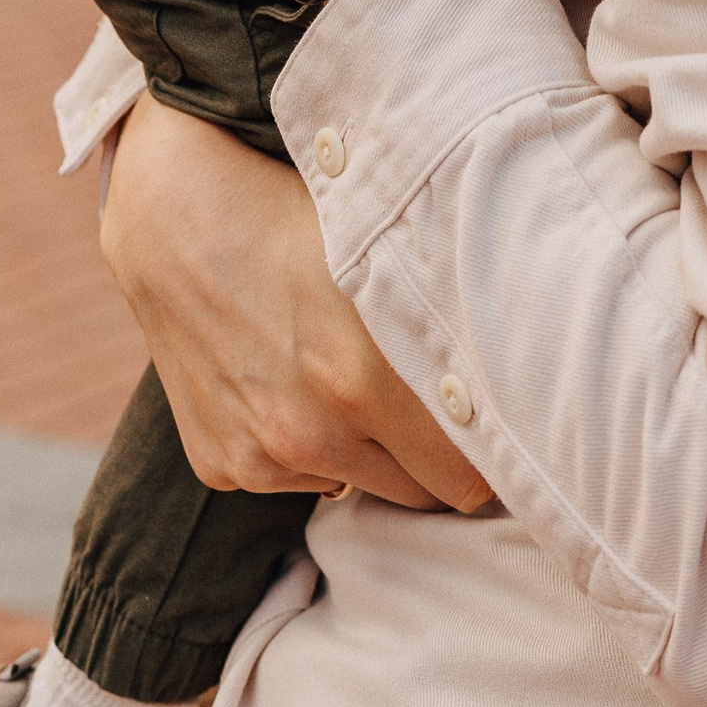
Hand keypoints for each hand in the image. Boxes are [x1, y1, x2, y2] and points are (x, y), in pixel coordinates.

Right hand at [100, 97, 492, 512]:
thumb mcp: (386, 255)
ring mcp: (262, 457)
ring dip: (366, 450)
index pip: (468, 476)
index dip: (485, 452)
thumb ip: (448, 326)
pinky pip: (294, 477)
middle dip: (432, 457)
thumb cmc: (299, 214)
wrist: (174, 212)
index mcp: (367, 383)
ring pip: (357, 484)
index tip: (495, 429)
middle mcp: (313, 434)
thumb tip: (532, 372)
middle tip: (431, 403)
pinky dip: (304, 445)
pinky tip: (289, 377)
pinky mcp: (222, 465)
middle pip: (419, 494)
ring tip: (347, 375)